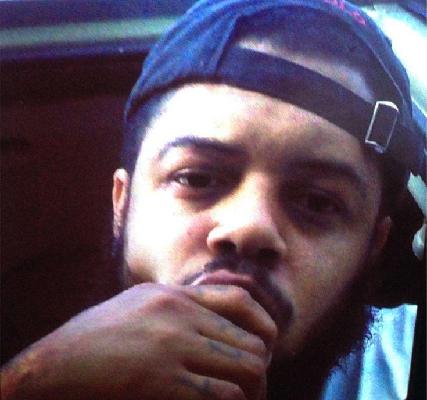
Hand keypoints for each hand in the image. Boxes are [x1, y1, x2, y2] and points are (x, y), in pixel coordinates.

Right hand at [1, 283, 276, 399]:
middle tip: (256, 384)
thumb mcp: (141, 301)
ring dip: (252, 390)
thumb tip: (218, 312)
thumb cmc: (99, 333)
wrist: (56, 363)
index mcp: (174, 295)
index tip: (267, 345)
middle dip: (261, 367)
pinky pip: (220, 395)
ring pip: (244, 370)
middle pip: (250, 342)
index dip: (265, 324)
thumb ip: (179, 301)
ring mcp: (172, 349)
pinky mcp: (162, 383)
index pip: (241, 301)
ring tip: (245, 399)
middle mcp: (179, 317)